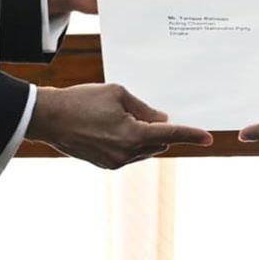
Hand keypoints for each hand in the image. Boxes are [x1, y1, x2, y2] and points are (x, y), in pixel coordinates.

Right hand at [29, 83, 210, 168]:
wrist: (50, 118)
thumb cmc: (83, 100)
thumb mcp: (118, 94)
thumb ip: (145, 109)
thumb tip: (163, 121)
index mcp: (133, 135)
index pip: (170, 135)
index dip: (191, 135)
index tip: (208, 138)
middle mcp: (127, 153)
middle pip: (157, 143)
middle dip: (159, 130)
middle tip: (142, 111)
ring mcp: (115, 162)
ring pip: (144, 150)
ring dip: (144, 137)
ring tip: (120, 116)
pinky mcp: (105, 164)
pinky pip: (129, 154)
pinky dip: (130, 142)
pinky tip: (113, 127)